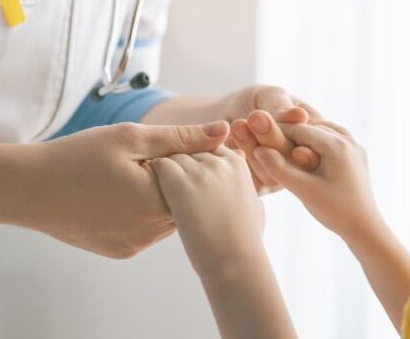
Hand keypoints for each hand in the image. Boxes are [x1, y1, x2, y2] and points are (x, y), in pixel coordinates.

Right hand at [15, 121, 229, 258]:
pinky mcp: (120, 251)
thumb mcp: (131, 137)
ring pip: (165, 216)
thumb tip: (224, 131)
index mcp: (157, 201)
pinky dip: (141, 211)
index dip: (189, 158)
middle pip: (183, 201)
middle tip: (146, 157)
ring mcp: (134, 245)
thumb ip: (181, 137)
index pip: (196, 180)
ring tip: (130, 174)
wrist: (27, 189)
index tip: (169, 144)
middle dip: (176, 179)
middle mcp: (149, 231)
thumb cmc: (76, 156)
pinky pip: (145, 229)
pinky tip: (118, 193)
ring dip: (160, 196)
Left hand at [149, 146, 265, 274]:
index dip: (197, 165)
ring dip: (166, 173)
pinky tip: (156, 197)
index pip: (208, 147)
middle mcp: (219, 161)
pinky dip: (154, 178)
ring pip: (172, 156)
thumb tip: (250, 189)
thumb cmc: (245, 242)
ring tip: (164, 195)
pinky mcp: (180, 184)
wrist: (235, 262)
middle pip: (189, 150)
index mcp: (237, 162)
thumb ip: (247, 189)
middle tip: (175, 191)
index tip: (193, 186)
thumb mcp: (255, 206)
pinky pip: (159, 166)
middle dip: (180, 167)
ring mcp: (200, 172)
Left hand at [219, 85, 322, 191]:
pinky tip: (229, 141)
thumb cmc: (252, 101)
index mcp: (315, 137)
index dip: (304, 138)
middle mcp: (302, 161)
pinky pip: (254, 183)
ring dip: (253, 148)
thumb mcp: (268, 95)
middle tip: (255, 117)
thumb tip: (299, 116)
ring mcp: (281, 176)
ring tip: (237, 124)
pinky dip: (241, 161)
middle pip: (296, 161)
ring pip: (274, 175)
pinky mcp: (259, 187)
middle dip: (273, 138)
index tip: (283, 122)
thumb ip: (281, 105)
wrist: (221, 114)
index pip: (318, 145)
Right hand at [249, 113, 382, 242]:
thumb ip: (279, 169)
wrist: (365, 228)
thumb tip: (258, 149)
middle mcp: (348, 139)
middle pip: (311, 127)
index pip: (298, 128)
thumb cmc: (334, 211)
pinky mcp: (358, 155)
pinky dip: (318, 142)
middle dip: (291, 133)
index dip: (277, 132)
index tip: (259, 136)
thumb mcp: (303, 190)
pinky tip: (306, 154)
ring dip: (305, 137)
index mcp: (336, 144)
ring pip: (323, 131)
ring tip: (286, 147)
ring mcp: (355, 146)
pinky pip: (334, 139)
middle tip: (269, 140)